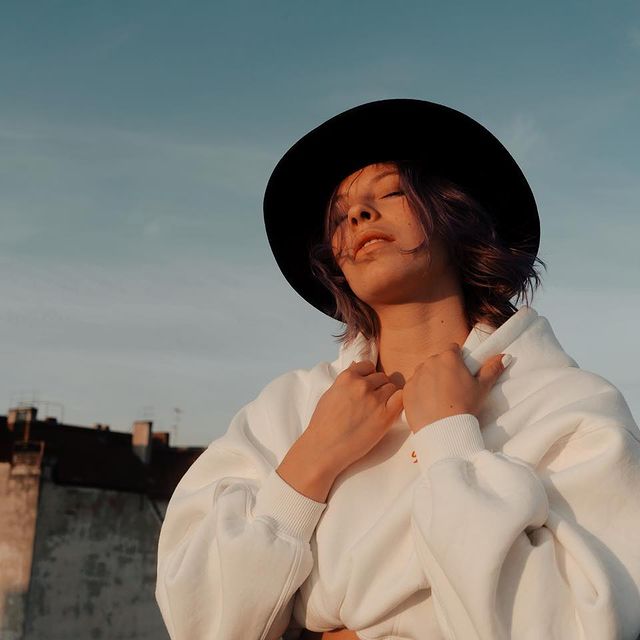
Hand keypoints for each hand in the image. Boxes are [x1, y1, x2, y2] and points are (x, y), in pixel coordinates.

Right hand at [304, 359, 403, 473]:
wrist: (324, 448)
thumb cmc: (323, 424)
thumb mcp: (329, 394)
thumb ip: (345, 382)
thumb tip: (356, 368)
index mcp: (347, 377)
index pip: (368, 366)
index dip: (369, 377)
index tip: (367, 387)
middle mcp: (361, 385)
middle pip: (382, 377)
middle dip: (379, 387)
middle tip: (372, 403)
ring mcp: (374, 399)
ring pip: (392, 387)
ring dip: (388, 396)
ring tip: (378, 410)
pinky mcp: (385, 415)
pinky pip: (401, 398)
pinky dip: (398, 403)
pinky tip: (389, 412)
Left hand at [402, 343, 509, 432]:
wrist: (443, 429)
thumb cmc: (465, 406)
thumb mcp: (482, 387)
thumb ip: (492, 369)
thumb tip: (505, 356)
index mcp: (448, 357)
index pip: (453, 349)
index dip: (458, 359)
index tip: (461, 373)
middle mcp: (429, 362)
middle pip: (437, 360)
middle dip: (443, 369)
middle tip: (452, 388)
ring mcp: (415, 375)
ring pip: (424, 372)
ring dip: (430, 380)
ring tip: (440, 398)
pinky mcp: (406, 390)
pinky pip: (414, 386)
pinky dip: (419, 392)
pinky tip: (429, 405)